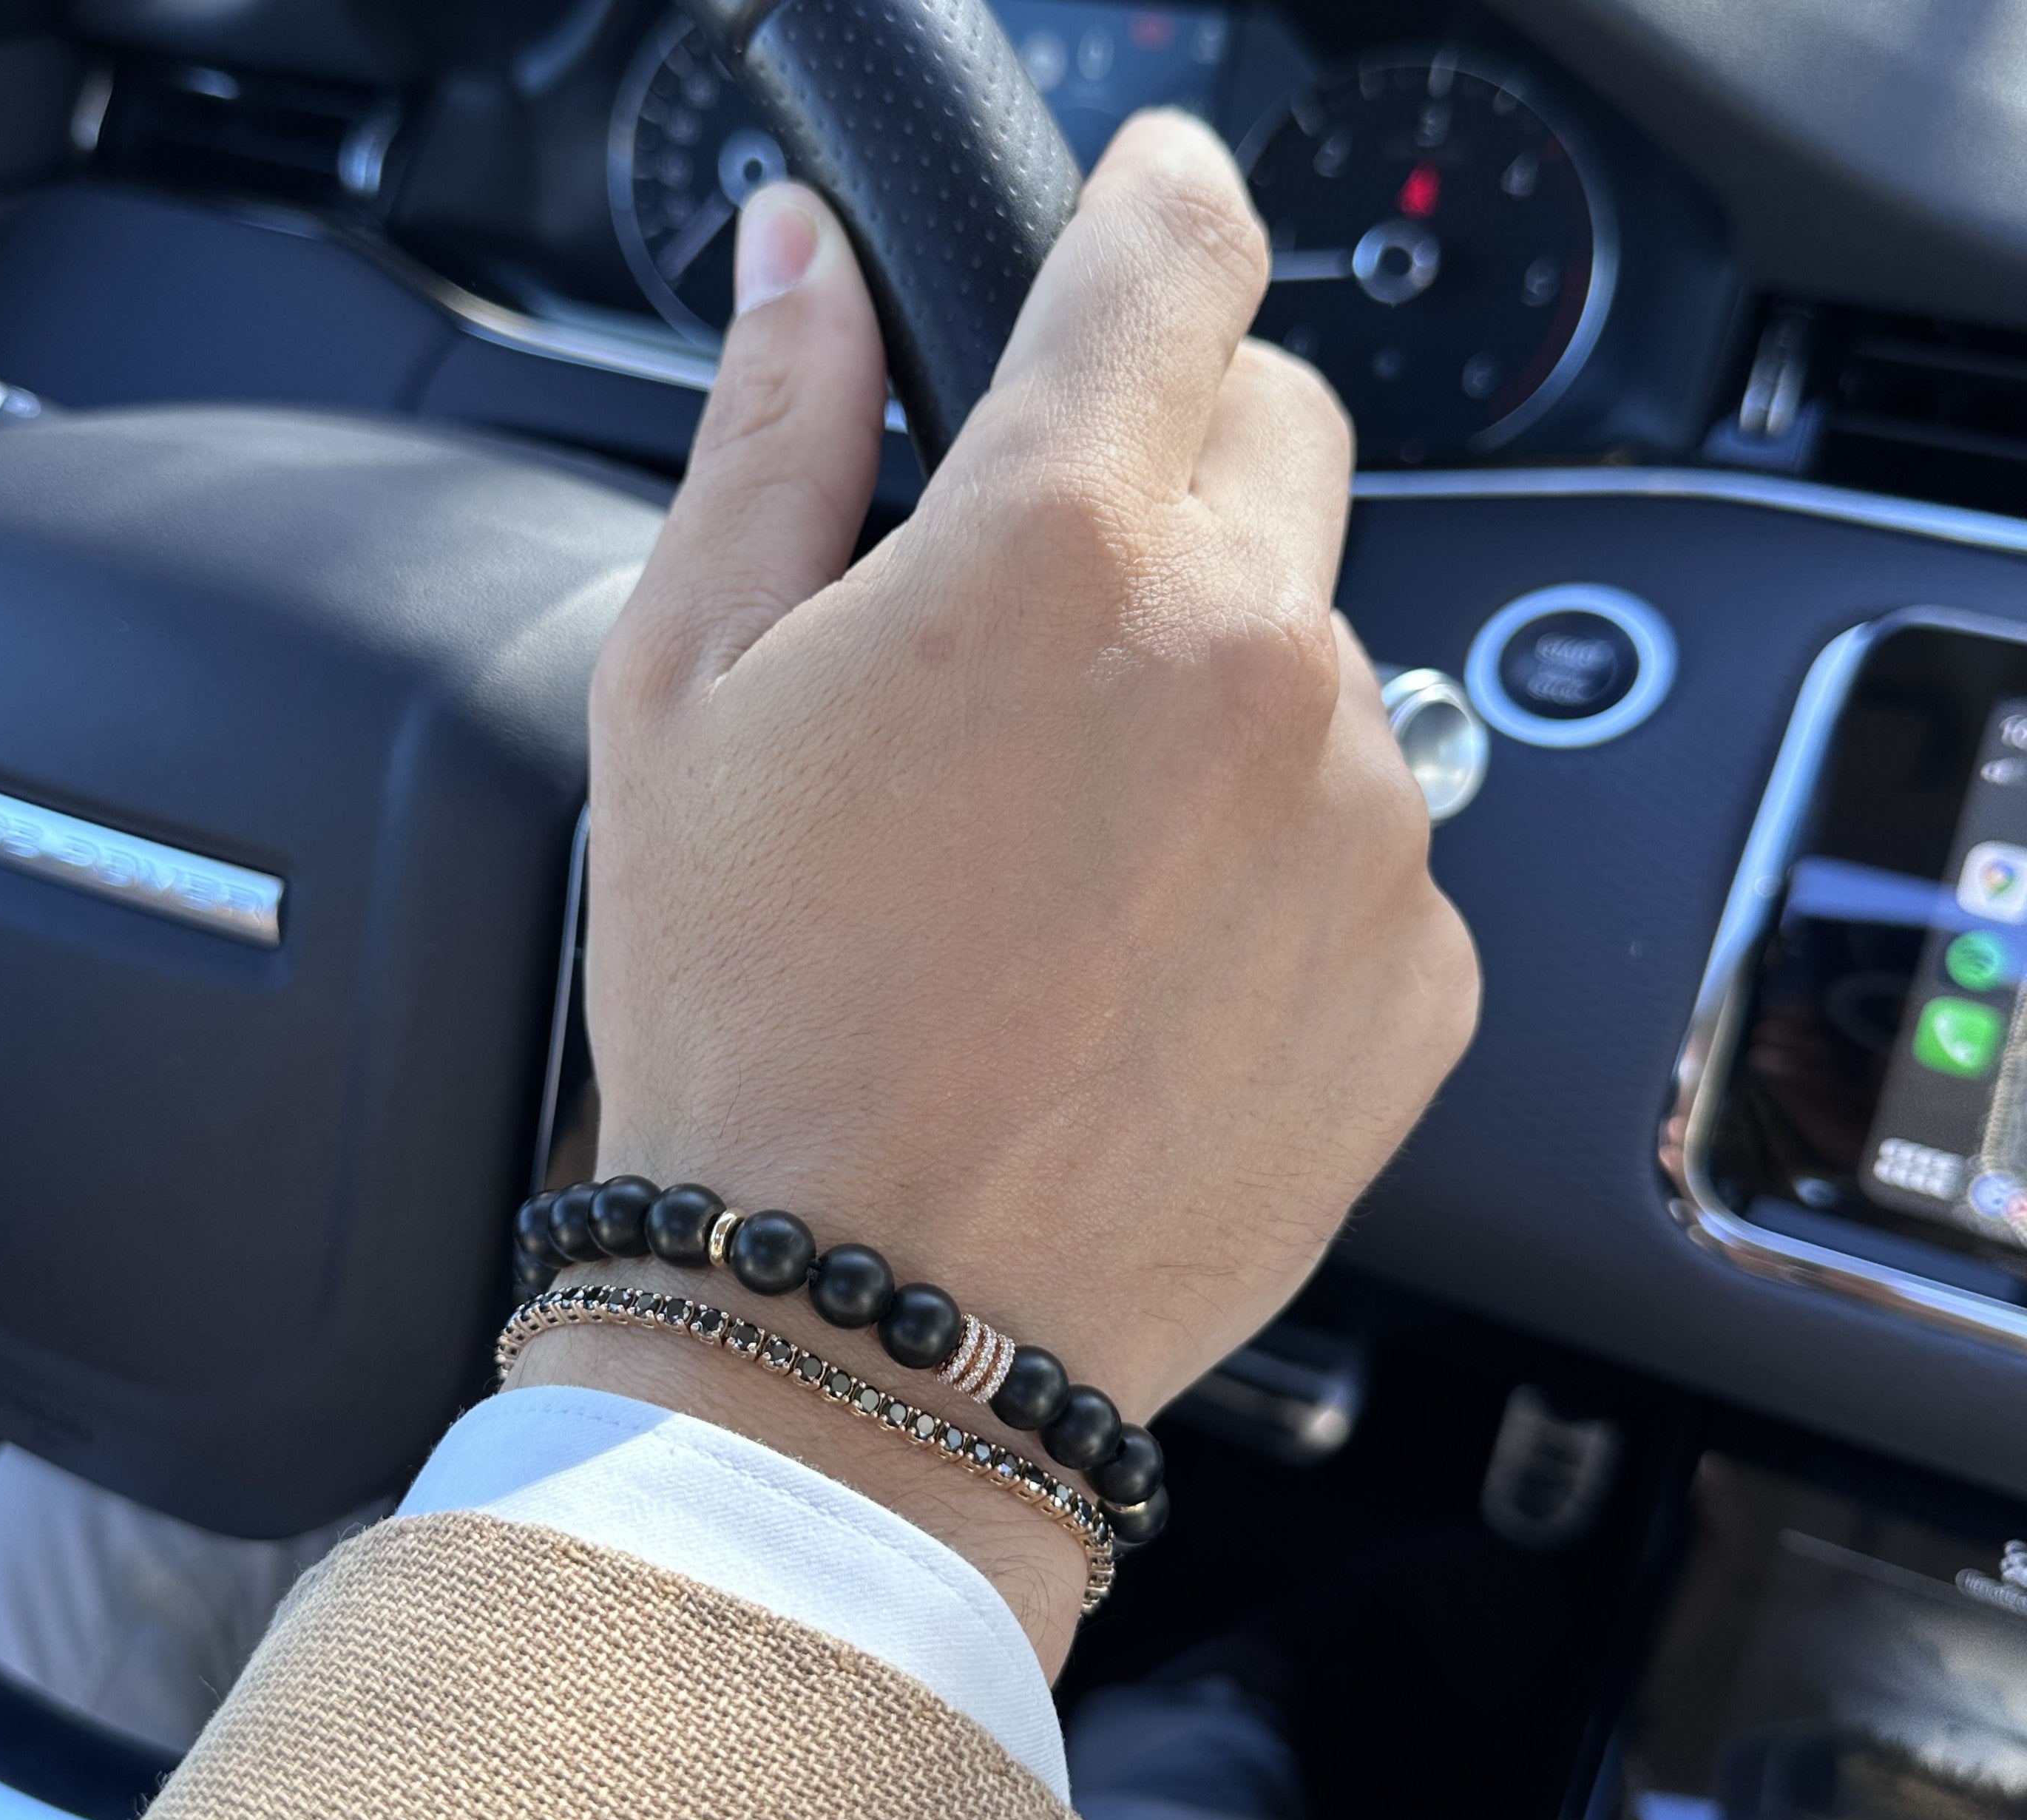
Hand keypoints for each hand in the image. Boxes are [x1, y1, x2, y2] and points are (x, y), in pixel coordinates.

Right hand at [539, 111, 1478, 1659]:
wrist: (870, 1325)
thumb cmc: (758, 1028)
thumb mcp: (685, 694)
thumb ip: (773, 431)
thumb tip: (812, 259)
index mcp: (1060, 553)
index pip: (1172, 255)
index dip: (1151, 207)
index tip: (1149, 214)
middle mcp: (1254, 664)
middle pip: (1283, 436)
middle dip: (1178, 471)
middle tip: (1046, 620)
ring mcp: (1364, 824)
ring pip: (1325, 656)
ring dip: (1219, 699)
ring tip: (1072, 858)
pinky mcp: (1423, 971)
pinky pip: (1372, 839)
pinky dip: (1283, 862)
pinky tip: (1152, 963)